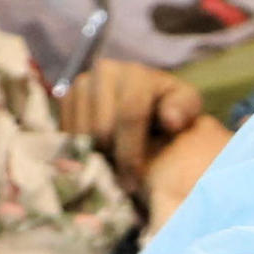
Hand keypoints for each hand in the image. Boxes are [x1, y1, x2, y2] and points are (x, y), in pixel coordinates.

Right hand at [59, 61, 214, 195]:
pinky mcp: (66, 97)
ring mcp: (82, 83)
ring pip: (80, 133)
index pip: (129, 117)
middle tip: (121, 178)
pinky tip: (97, 157)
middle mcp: (105, 71)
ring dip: (95, 155)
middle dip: (112, 157)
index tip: (132, 182)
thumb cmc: (170, 109)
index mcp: (136, 74)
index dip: (130, 154)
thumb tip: (170, 120)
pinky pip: (66, 132)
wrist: (148, 102)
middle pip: (101, 127)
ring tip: (111, 166)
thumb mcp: (187, 107)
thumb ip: (183, 111)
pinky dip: (79, 149)